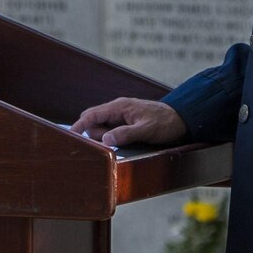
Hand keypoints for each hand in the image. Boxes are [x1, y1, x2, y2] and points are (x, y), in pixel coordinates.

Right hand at [72, 97, 188, 147]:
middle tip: (113, 145)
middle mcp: (117, 111)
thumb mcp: (146, 130)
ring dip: (108, 141)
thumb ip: (126, 134)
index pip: (92, 115)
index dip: (79, 126)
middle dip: (97, 137)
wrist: (182, 120)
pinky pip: (112, 134)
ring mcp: (121, 119)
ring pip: (103, 131)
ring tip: (129, 142)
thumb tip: (106, 140)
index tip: (70, 137)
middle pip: (94, 125)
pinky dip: (114, 141)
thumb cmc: (165, 123)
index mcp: (119, 107)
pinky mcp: (126, 126)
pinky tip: (126, 145)